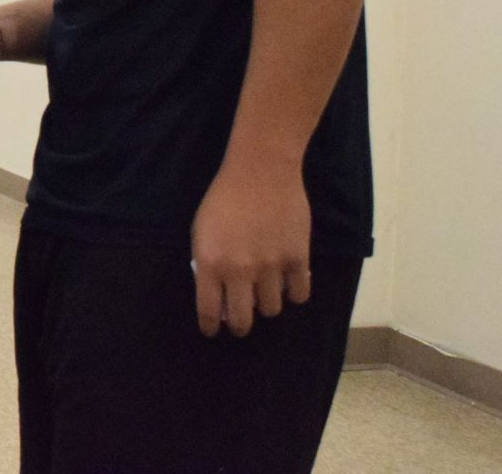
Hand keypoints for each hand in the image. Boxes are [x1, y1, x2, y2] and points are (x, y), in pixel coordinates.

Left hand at [190, 159, 311, 337]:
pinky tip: (289, 283)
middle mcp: (241, 271)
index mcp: (211, 263)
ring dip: (266, 303)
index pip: (209, 311)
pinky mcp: (298, 259)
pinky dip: (294, 293)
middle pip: (243, 320)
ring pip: (272, 309)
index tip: (213, 330)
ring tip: (264, 289)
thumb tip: (217, 296)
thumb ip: (207, 264)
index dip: (211, 326)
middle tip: (241, 319)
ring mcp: (272, 266)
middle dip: (240, 325)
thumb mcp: (201, 231)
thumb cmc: (224, 198)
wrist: (261, 171)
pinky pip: (300, 295)